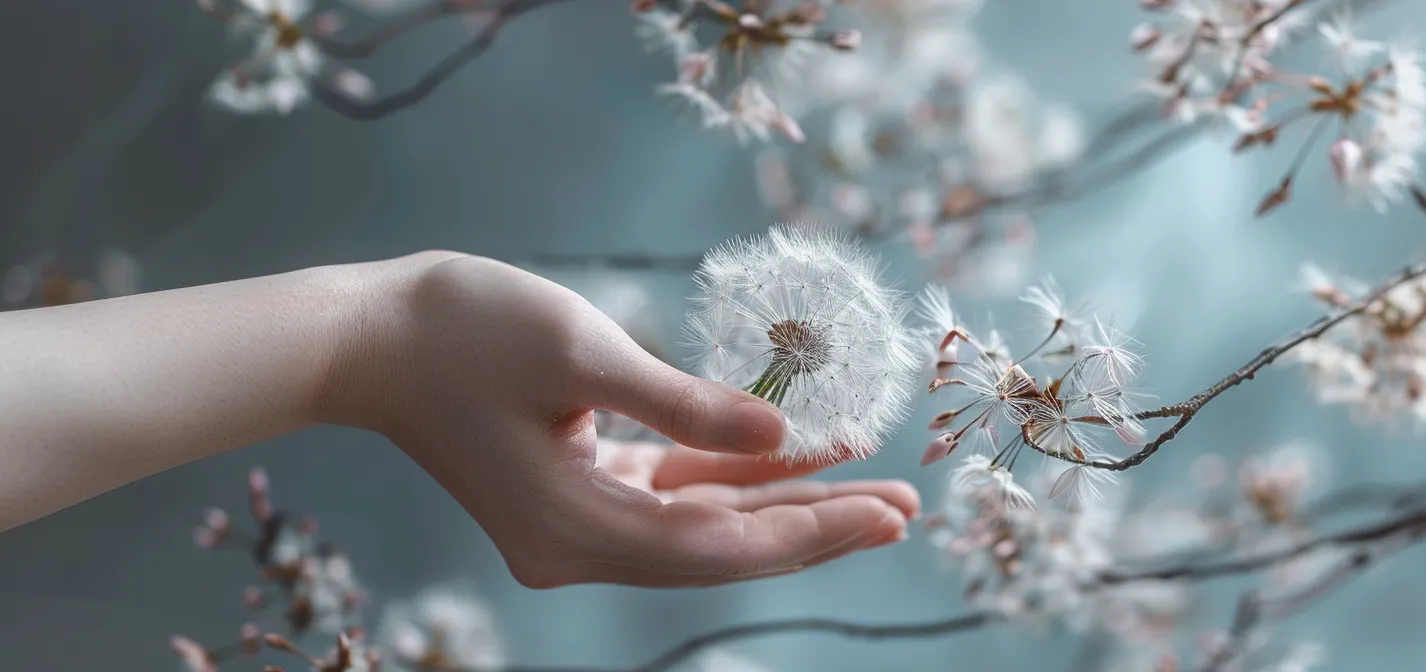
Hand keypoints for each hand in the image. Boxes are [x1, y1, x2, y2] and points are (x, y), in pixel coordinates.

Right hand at [321, 253, 916, 588]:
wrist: (364, 333)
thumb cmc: (461, 329)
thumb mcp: (584, 353)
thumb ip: (688, 403)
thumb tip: (784, 434)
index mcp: (577, 528)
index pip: (722, 547)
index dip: (812, 528)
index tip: (887, 510)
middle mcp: (578, 544)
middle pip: (723, 547)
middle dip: (816, 523)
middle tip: (905, 505)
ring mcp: (575, 521)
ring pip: (705, 522)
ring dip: (783, 500)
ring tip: (870, 483)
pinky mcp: (575, 487)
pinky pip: (673, 490)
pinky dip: (731, 474)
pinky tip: (792, 452)